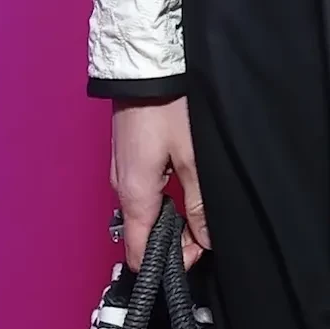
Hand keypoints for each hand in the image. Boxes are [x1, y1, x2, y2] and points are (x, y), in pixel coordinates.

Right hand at [110, 95, 207, 270]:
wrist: (144, 66)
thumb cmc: (168, 108)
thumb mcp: (193, 159)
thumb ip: (199, 205)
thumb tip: (206, 240)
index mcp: (135, 195)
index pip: (139, 252)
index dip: (168, 262)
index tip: (197, 257)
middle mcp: (122, 188)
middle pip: (143, 233)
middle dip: (175, 241)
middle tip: (207, 234)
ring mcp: (123, 172)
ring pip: (146, 213)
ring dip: (171, 220)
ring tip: (201, 213)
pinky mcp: (129, 158)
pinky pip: (144, 192)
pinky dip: (164, 200)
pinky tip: (186, 190)